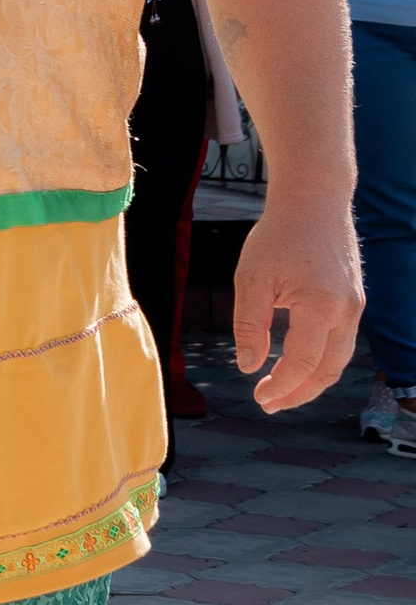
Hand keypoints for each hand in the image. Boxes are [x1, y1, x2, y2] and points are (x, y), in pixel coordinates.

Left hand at [231, 192, 362, 411]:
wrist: (314, 200)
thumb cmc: (278, 235)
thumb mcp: (252, 278)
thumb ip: (250, 325)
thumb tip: (248, 367)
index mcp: (321, 306)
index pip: (302, 362)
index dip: (281, 386)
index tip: (259, 397)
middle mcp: (347, 310)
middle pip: (328, 370)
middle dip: (299, 393)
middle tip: (269, 404)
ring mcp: (355, 306)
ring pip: (338, 359)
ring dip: (311, 380)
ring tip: (280, 390)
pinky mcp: (354, 301)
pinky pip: (340, 341)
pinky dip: (320, 359)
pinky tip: (295, 363)